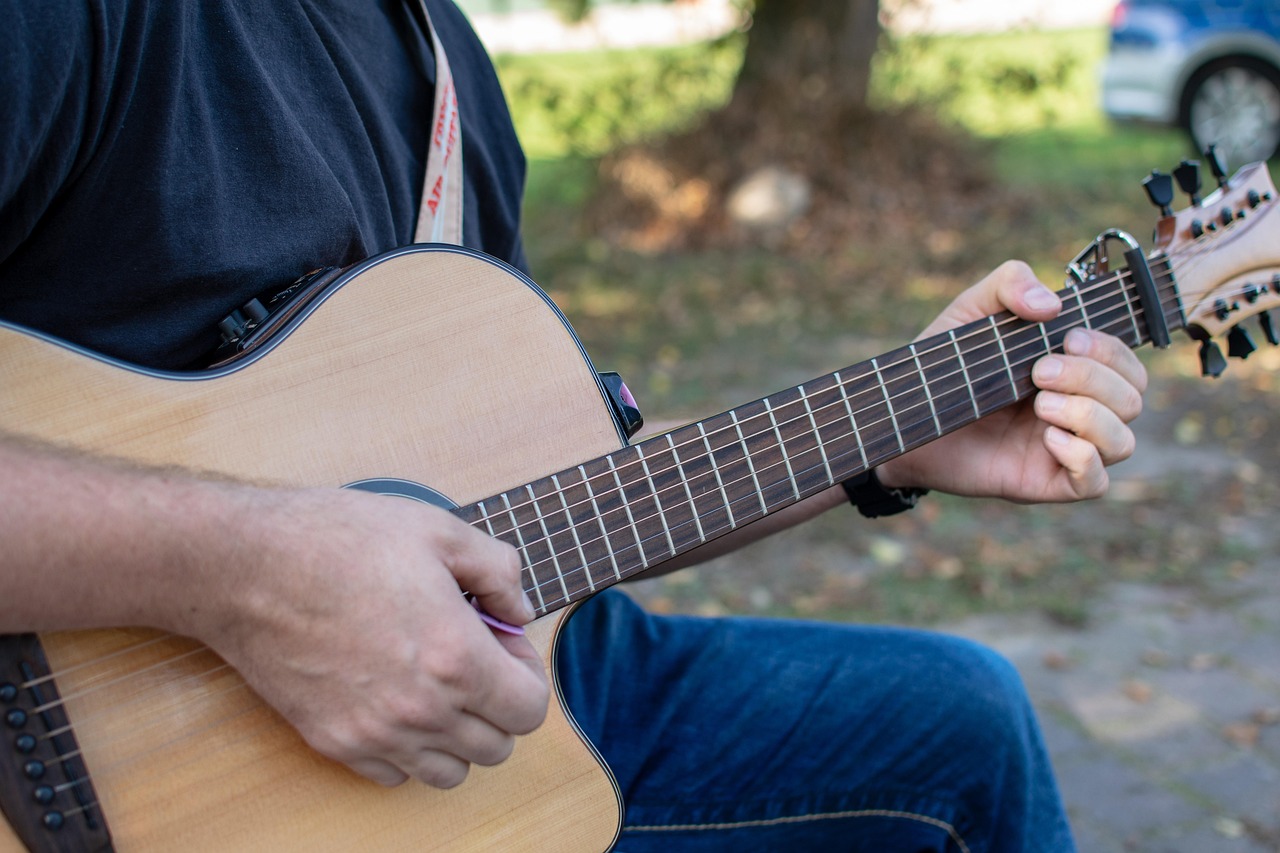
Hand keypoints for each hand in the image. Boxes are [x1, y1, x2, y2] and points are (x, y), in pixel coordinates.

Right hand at [183, 487, 548, 788]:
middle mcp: (422, 710)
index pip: (530, 710)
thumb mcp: (440, 531)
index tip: (500, 642)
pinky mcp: (334, 743)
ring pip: (450, 771)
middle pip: (497, 746)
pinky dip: (408, 749)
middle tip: (471, 657)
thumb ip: (499, 572)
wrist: (247, 566)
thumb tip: (519, 611)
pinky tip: (395, 699)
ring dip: (458, 733)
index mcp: (457, 658)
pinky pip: (396, 775)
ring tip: (435, 682)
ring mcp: (375, 733)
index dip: (526, 673)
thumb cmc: (340, 541)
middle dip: (498, 703)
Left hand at [876, 260, 1146, 502]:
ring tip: (1039, 404)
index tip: (1067, 338)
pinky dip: (1082, 457)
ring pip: (1123, 441)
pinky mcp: (1045, 483)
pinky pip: (1096, 482)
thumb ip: (1010, 283)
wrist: (903, 415)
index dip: (1111, 350)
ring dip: (1091, 416)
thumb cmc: (943, 364)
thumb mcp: (971, 310)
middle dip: (1094, 378)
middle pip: (1133, 398)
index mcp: (1073, 371)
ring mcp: (1064, 449)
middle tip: (1038, 371)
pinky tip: (1047, 438)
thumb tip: (1052, 303)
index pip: (1128, 364)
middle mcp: (1078, 410)